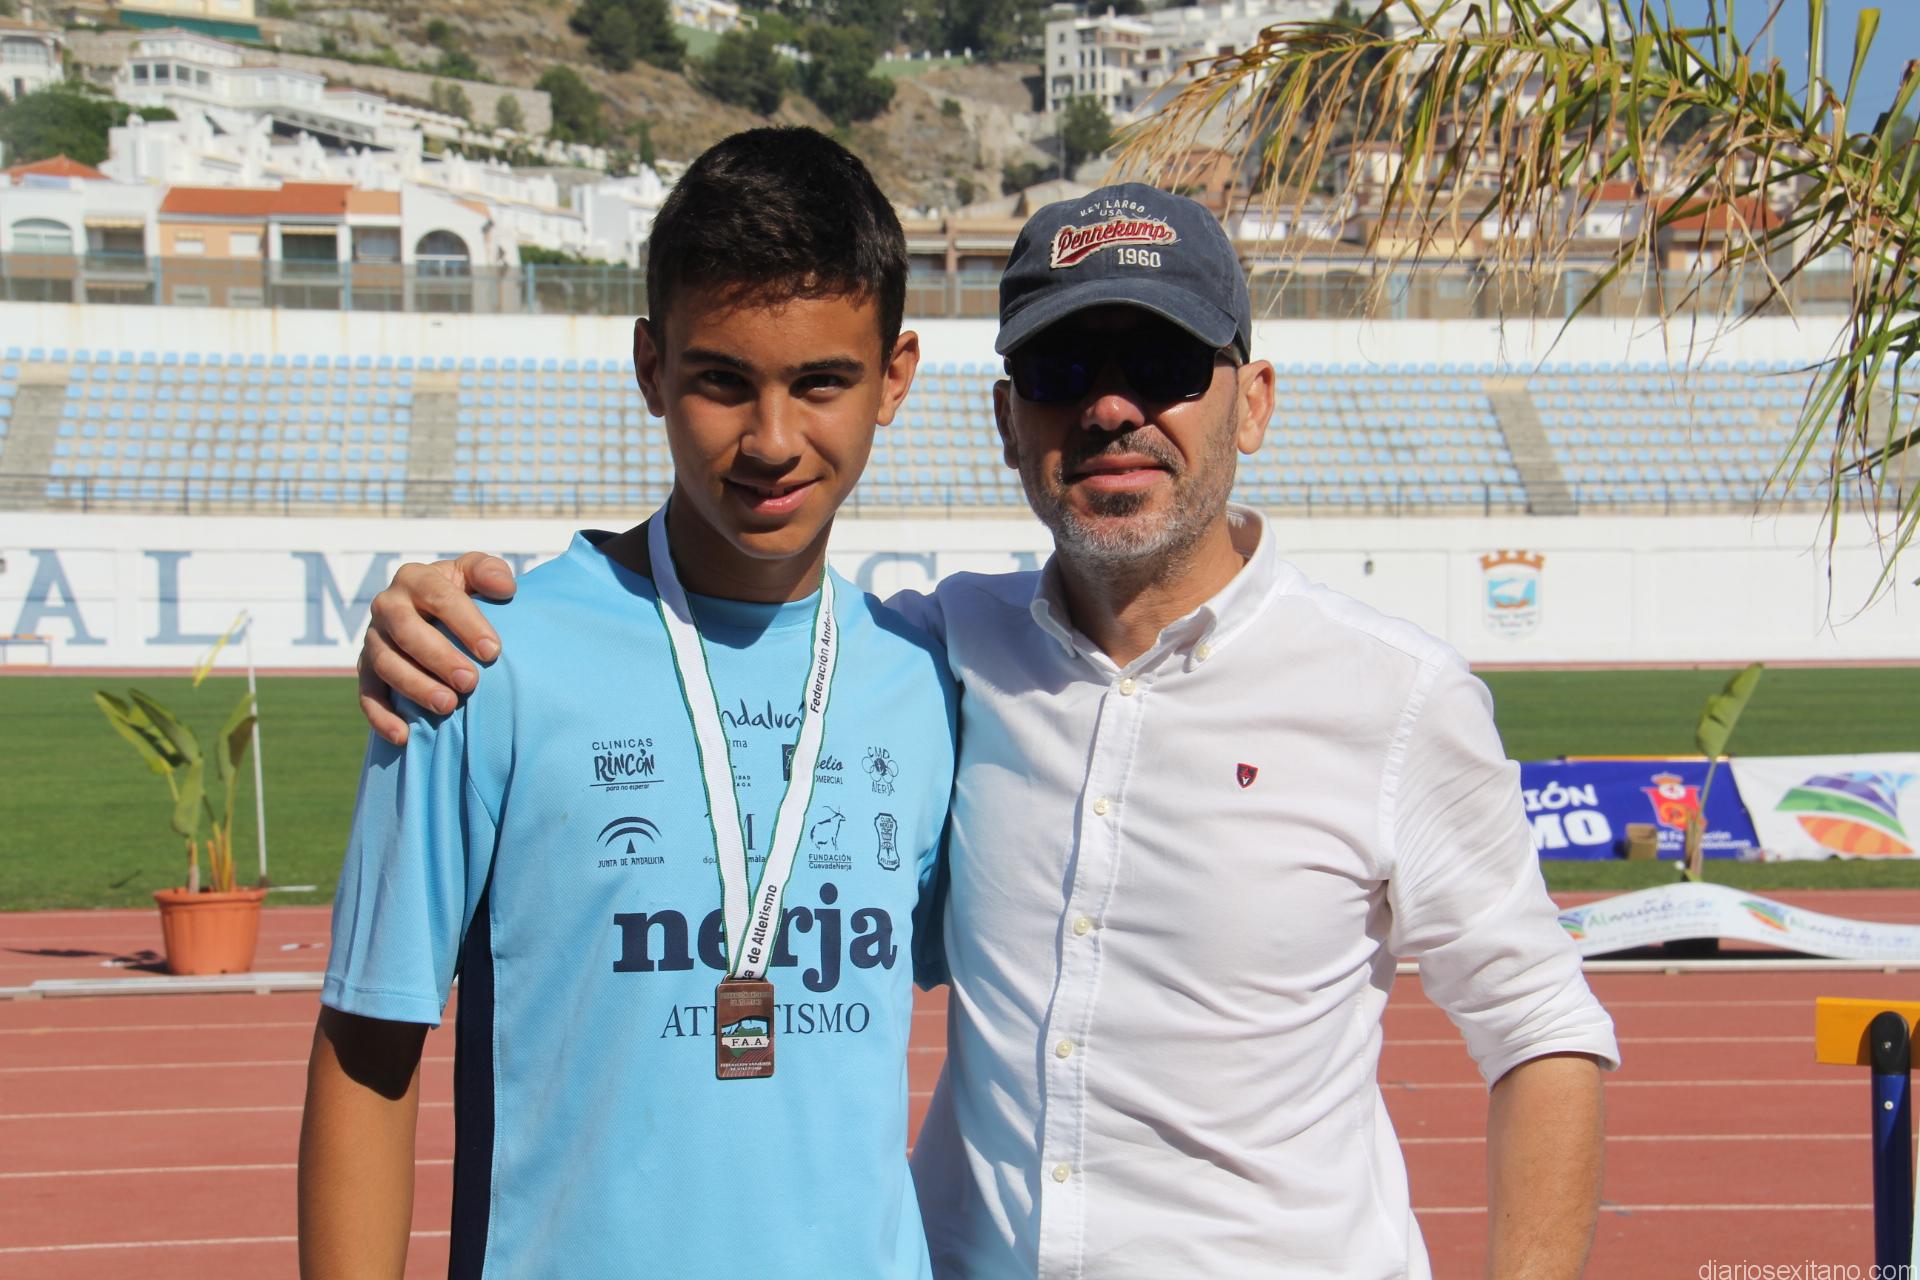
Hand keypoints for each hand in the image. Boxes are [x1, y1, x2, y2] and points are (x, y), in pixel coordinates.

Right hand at [357, 553, 517, 744]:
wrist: (437, 616)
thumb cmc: (464, 594)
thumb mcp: (475, 573)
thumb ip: (489, 571)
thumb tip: (505, 588)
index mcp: (415, 578)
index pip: (438, 596)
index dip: (465, 623)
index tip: (493, 652)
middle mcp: (388, 605)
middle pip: (407, 631)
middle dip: (439, 658)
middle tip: (470, 682)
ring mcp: (373, 639)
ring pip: (385, 663)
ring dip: (415, 686)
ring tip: (448, 706)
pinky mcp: (366, 669)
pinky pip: (367, 695)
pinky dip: (382, 717)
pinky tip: (405, 736)